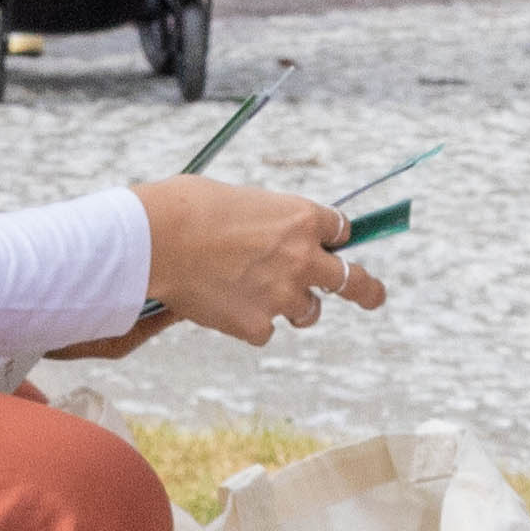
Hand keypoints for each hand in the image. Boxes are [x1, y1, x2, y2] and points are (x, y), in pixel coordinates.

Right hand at [112, 179, 382, 346]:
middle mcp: (302, 258)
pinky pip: (264, 330)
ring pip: (308, 311)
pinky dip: (248, 321)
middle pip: (353, 280)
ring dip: (291, 305)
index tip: (330, 242)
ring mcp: (283, 296)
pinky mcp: (258, 326)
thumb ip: (264, 223)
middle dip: (367, 289)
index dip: (332, 236)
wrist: (155, 240)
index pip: (340, 228)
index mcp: (300, 217)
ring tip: (256, 292)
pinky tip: (220, 304)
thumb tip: (265, 241)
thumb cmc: (186, 207)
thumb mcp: (237, 200)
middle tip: (375, 294)